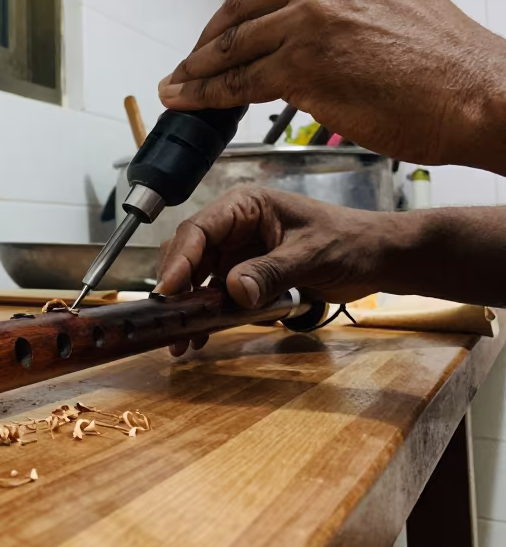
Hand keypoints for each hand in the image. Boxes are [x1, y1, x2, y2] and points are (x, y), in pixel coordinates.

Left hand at [158, 0, 505, 171]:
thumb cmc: (447, 63)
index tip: (225, 14)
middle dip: (211, 34)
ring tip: (178, 83)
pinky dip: (205, 92)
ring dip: (197, 66)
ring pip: (233, 42)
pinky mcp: (302, 66)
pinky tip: (188, 98)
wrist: (480, 95)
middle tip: (194, 57)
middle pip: (242, 2)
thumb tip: (301, 23)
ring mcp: (311, 20)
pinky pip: (237, 80)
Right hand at [158, 187, 400, 343]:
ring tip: (181, 339)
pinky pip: (216, 294)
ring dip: (188, 307)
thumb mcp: (311, 256)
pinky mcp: (245, 275)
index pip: (199, 230)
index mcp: (244, 206)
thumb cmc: (351, 243)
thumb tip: (233, 292)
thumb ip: (271, 272)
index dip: (179, 260)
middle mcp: (233, 227)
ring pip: (197, 278)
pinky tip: (202, 336)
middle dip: (176, 288)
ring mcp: (237, 252)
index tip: (167, 290)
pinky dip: (207, 314)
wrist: (379, 259)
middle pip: (189, 254)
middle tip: (168, 322)